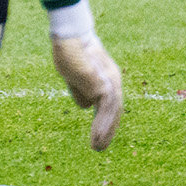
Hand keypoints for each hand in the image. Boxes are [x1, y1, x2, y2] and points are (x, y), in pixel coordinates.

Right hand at [51, 33, 123, 150]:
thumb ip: (81, 90)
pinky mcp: (103, 85)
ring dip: (105, 132)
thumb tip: (86, 107)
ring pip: (112, 112)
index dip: (105, 121)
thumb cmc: (70, 52)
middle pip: (114, 110)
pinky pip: (106, 110)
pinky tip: (95, 138)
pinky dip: (102, 126)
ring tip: (97, 148)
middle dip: (108, 130)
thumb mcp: (75, 75)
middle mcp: (113, 80)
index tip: (99, 137)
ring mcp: (110, 82)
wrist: (70, 38)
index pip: (110, 104)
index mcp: (106, 77)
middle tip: (99, 147)